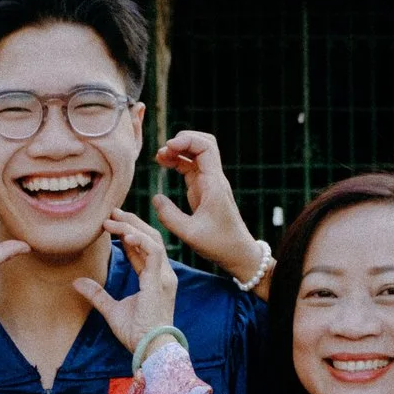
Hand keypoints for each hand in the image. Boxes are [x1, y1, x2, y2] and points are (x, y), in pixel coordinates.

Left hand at [75, 210, 178, 352]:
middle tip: (111, 211)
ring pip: (152, 240)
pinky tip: (124, 234)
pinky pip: (153, 252)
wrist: (150, 349)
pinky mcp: (160, 281)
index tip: (110, 224)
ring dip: (131, 227)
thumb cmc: (136, 334)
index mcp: (155, 280)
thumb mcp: (111, 310)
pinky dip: (139, 240)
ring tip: (112, 218)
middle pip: (150, 239)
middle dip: (131, 223)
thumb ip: (97, 295)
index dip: (127, 235)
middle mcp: (163, 275)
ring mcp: (164, 277)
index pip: (142, 250)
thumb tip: (76, 282)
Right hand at [151, 131, 263, 287]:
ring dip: (178, 151)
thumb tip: (156, 198)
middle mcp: (214, 179)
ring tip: (159, 158)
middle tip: (163, 152)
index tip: (168, 148)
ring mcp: (209, 183)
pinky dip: (178, 162)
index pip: (205, 147)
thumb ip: (170, 216)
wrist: (238, 253)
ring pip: (196, 154)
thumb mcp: (190, 234)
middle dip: (183, 141)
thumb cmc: (219, 245)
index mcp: (214, 184)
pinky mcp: (204, 190)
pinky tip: (164, 164)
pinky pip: (191, 167)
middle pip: (203, 143)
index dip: (186, 141)